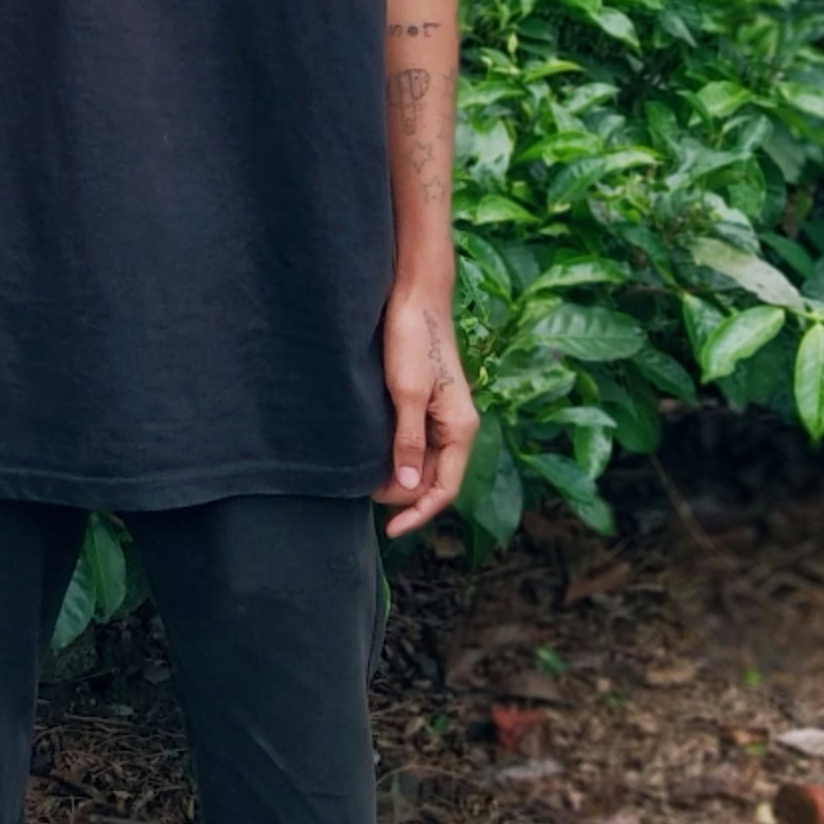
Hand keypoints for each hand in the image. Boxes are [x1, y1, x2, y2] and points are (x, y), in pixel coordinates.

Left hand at [373, 285, 477, 539]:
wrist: (414, 294)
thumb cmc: (414, 338)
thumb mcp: (407, 393)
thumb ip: (408, 440)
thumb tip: (406, 485)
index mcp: (460, 428)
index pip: (444, 489)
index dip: (418, 513)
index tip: (391, 530)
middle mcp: (456, 425)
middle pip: (432, 478)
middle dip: (403, 494)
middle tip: (363, 492)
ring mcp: (442, 414)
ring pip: (422, 460)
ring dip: (398, 474)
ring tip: (363, 477)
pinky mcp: (426, 401)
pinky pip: (414, 440)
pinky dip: (396, 452)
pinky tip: (371, 454)